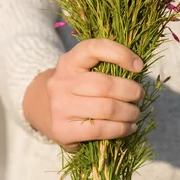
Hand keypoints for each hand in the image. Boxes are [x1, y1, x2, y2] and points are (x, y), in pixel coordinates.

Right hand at [23, 39, 143, 150]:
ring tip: (135, 113)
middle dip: (131, 91)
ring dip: (129, 112)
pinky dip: (120, 129)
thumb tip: (137, 72)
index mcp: (69, 61)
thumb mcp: (81, 70)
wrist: (41, 109)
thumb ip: (103, 67)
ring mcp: (60, 107)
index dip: (120, 54)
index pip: (95, 48)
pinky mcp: (62, 130)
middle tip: (139, 95)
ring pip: (106, 108)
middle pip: (105, 85)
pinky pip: (100, 130)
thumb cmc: (74, 88)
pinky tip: (128, 128)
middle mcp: (61, 81)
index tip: (139, 66)